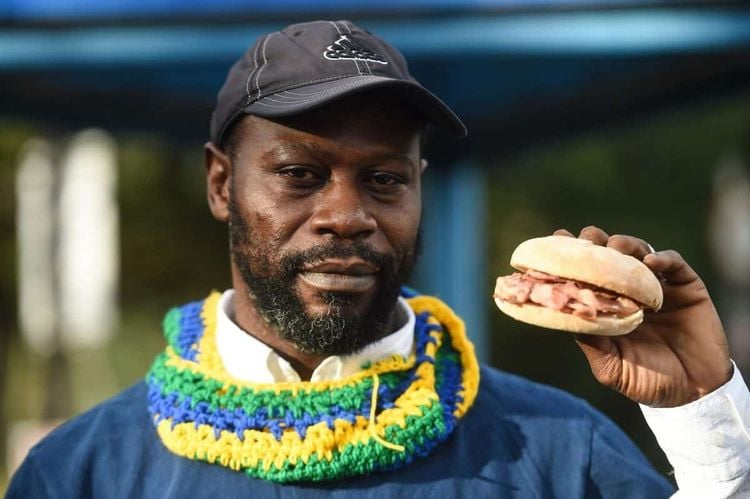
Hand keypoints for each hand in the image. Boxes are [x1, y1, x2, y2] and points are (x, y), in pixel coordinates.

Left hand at [554, 226, 732, 407]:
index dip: (573, 256)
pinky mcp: (687, 288)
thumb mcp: (612, 367)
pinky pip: (675, 264)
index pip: (587, 275)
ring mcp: (659, 287)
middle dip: (596, 242)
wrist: (694, 394)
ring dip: (626, 245)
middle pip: (611, 256)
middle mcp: (631, 292)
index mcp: (609, 307)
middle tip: (587, 238)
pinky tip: (650, 262)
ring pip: (640, 253)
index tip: (557, 240)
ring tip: (615, 246)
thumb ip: (593, 343)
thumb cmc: (648, 382)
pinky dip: (662, 258)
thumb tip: (568, 316)